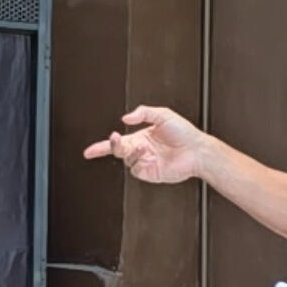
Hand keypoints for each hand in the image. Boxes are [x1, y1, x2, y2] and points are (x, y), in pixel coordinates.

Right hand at [84, 105, 205, 184]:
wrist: (197, 150)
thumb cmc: (184, 133)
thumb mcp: (163, 114)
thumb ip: (143, 113)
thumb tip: (125, 118)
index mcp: (141, 137)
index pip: (117, 143)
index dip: (101, 147)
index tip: (89, 151)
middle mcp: (141, 150)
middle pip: (118, 151)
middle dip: (112, 146)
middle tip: (115, 139)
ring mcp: (146, 163)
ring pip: (127, 160)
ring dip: (133, 152)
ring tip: (144, 147)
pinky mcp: (151, 173)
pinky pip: (137, 169)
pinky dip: (140, 162)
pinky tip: (149, 157)